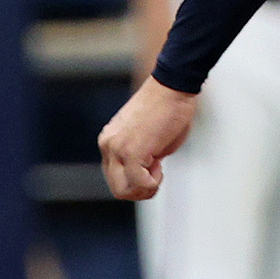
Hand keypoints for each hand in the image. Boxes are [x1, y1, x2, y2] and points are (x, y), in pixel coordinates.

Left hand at [99, 77, 197, 200]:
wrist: (172, 87)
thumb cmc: (167, 107)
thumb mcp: (149, 137)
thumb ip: (142, 155)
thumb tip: (148, 172)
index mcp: (109, 141)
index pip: (116, 177)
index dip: (139, 179)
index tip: (155, 165)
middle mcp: (107, 146)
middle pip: (117, 188)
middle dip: (141, 190)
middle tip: (158, 174)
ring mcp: (117, 150)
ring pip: (123, 191)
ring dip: (146, 188)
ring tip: (159, 169)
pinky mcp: (131, 152)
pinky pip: (139, 183)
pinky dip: (153, 182)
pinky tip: (161, 164)